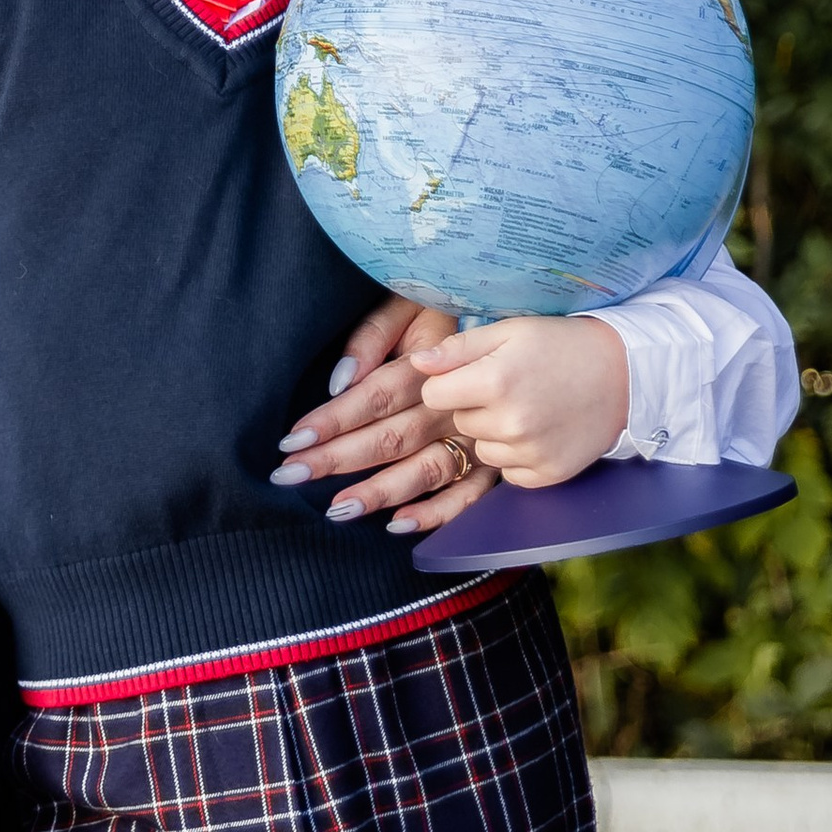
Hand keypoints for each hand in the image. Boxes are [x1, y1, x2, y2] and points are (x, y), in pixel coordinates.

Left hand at [272, 292, 495, 536]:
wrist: (543, 347)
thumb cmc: (460, 318)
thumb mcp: (415, 306)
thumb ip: (377, 334)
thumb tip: (343, 378)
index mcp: (432, 366)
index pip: (375, 397)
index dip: (332, 419)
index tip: (292, 440)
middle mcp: (454, 408)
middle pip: (391, 438)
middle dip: (337, 459)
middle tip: (289, 476)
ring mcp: (479, 440)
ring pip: (424, 471)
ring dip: (379, 492)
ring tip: (336, 508)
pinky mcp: (500, 464)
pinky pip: (468, 497)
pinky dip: (436, 514)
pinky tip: (397, 524)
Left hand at [412, 317, 630, 486]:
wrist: (622, 374)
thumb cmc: (560, 345)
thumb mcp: (509, 330)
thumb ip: (458, 348)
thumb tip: (416, 362)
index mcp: (495, 381)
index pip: (433, 395)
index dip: (447, 382)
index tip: (469, 373)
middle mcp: (511, 423)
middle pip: (457, 422)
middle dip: (472, 405)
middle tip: (506, 386)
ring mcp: (531, 453)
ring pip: (480, 449)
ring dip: (492, 432)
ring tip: (524, 407)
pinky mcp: (548, 475)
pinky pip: (507, 473)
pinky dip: (516, 455)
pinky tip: (537, 430)